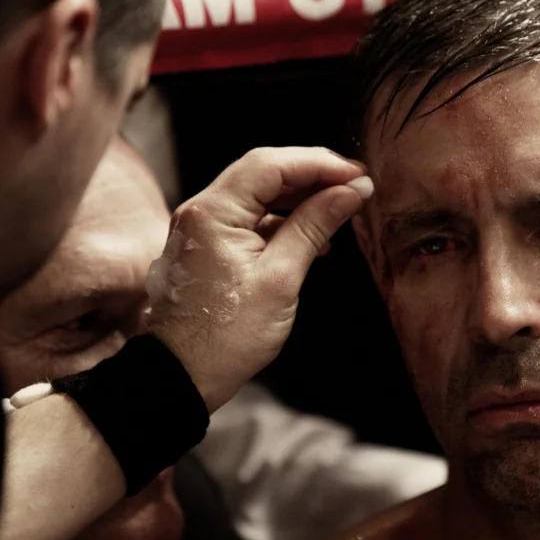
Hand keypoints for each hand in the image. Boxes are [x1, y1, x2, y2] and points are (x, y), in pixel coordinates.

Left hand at [145, 147, 370, 410]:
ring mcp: (204, 229)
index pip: (271, 165)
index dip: (319, 163)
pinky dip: (284, 221)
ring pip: (259, 196)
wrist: (183, 376)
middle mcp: (202, 212)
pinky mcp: (210, 248)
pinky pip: (251, 220)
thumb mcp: (280, 279)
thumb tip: (349, 193)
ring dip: (301, 199)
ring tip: (341, 210)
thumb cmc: (226, 336)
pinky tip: (313, 237)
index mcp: (213, 212)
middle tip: (355, 186)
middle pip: (264, 173)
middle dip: (312, 176)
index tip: (356, 174)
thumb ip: (314, 227)